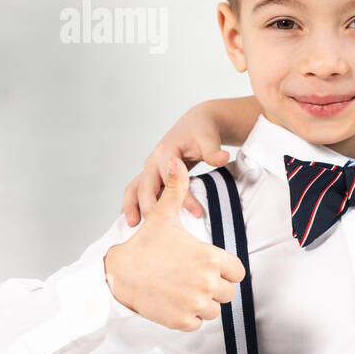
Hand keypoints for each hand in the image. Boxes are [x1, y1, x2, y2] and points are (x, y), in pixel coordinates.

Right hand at [105, 158, 244, 330]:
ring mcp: (195, 304)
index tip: (207, 267)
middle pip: (228, 293)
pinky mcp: (182, 321)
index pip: (237, 272)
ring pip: (215, 310)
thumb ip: (176, 190)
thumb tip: (177, 162)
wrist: (117, 274)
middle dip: (213, 288)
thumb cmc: (144, 246)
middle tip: (191, 279)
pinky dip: (190, 317)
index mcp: (211, 258)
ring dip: (203, 304)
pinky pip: (199, 323)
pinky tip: (175, 303)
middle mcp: (207, 283)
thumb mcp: (162, 216)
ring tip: (183, 291)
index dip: (224, 271)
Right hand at [121, 102, 229, 225]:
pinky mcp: (151, 175)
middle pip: (145, 185)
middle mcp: (153, 161)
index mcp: (166, 151)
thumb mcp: (209, 139)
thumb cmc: (202, 132)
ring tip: (133, 226)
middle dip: (150, 207)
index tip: (197, 213)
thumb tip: (222, 158)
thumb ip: (214, 151)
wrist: (196, 124)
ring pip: (134, 188)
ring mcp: (150, 169)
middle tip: (160, 229)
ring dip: (132, 206)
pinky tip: (133, 221)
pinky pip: (137, 191)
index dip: (182, 196)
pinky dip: (133, 204)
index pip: (170, 177)